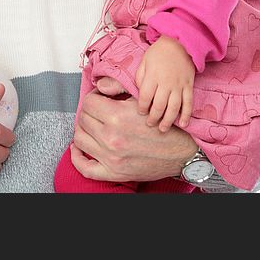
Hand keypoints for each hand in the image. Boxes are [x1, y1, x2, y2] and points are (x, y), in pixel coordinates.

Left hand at [70, 77, 197, 181]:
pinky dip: (77, 157)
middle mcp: (111, 138)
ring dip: (83, 130)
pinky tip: (79, 148)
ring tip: (91, 126)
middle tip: (98, 111)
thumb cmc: (163, 124)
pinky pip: (85, 168)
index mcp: (117, 117)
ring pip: (80, 139)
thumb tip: (98, 86)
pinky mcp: (114, 173)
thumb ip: (117, 89)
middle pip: (83, 119)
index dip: (93, 97)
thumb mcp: (143, 100)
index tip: (99, 99)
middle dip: (89, 112)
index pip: (88, 103)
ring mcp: (111, 158)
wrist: (182, 152)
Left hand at [135, 36, 195, 131]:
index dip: (142, 107)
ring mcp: (179, 86)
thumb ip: (140, 77)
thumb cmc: (159, 52)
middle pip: (159, 105)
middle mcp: (166, 83)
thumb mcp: (144, 61)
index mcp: (153, 76)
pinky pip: (188, 103)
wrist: (180, 43)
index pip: (145, 97)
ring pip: (173, 108)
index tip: (140, 112)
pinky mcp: (189, 86)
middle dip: (153, 117)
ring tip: (162, 129)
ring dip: (168, 120)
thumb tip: (139, 93)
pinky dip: (186, 115)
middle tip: (150, 124)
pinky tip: (183, 124)